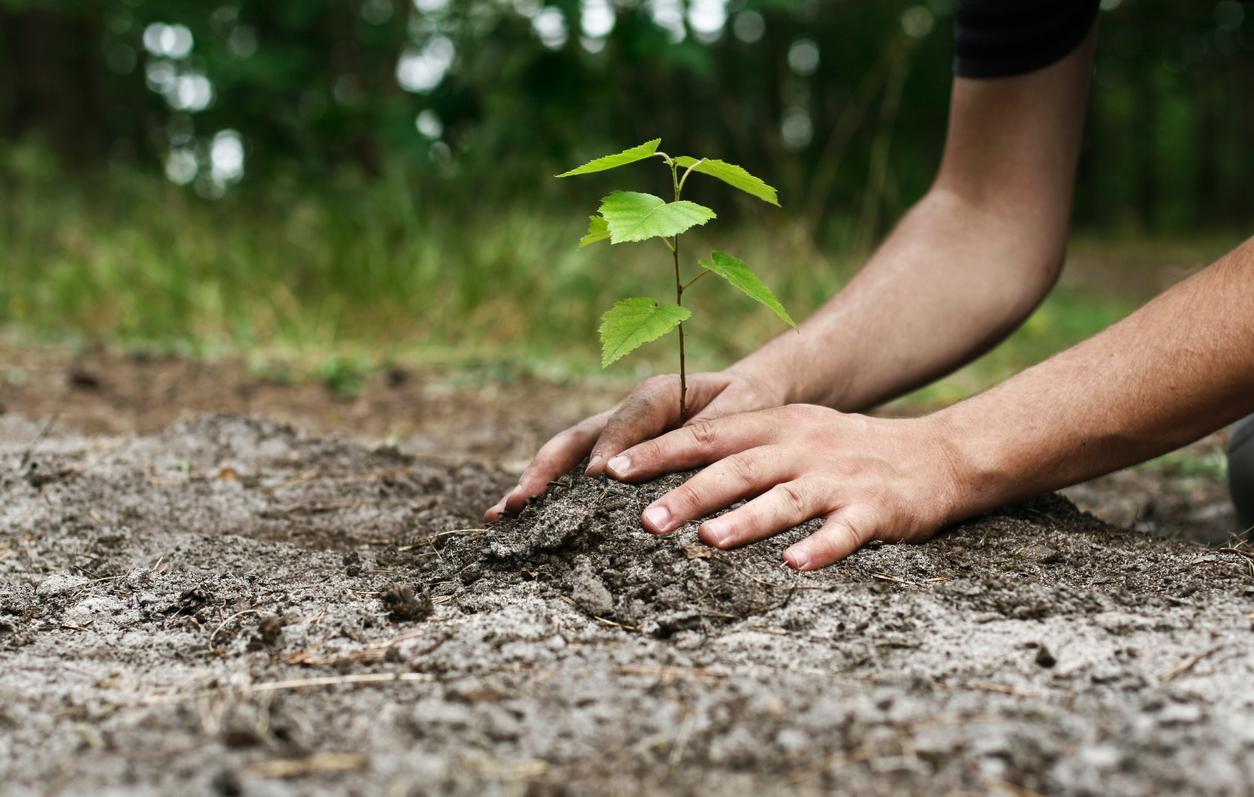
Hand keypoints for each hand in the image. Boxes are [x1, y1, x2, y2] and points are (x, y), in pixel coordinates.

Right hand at [485, 368, 785, 520]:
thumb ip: (708, 432)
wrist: (747, 396)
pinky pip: (574, 471)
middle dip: (545, 471)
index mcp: (658, 394)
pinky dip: (548, 494)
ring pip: (565, 456)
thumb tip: (677, 464)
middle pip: (576, 439)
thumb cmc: (747, 406)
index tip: (596, 479)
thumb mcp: (740, 412)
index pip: (628, 420)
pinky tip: (521, 520)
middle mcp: (625, 412)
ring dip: (533, 483)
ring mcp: (612, 434)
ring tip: (501, 514)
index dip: (611, 447)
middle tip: (520, 502)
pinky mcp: (611, 454)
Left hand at [602, 405, 965, 569]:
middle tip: (645, 520)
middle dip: (689, 492)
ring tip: (708, 541)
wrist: (937, 455)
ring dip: (746, 520)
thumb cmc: (847, 451)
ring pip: (786, 498)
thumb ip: (738, 447)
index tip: (612, 469)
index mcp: (777, 426)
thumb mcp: (793, 434)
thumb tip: (666, 471)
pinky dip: (820, 548)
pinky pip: (844, 531)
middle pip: (738, 468)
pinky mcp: (875, 510)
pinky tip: (794, 566)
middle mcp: (802, 447)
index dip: (659, 451)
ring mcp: (839, 478)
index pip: (708, 435)